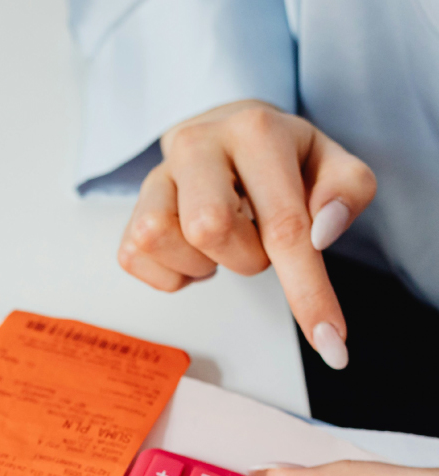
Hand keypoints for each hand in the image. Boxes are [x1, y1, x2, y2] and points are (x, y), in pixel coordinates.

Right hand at [117, 100, 376, 369]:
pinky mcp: (130, 213)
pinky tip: (193, 252)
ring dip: (203, 263)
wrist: (222, 133)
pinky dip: (174, 274)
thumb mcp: (330, 162)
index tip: (330, 344)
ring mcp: (155, 178)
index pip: (283, 223)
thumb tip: (321, 235)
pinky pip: (137, 260)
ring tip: (222, 244)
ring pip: (164, 242)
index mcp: (255, 131)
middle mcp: (196, 145)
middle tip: (257, 241)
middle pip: (209, 229)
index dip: (308, 291)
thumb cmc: (280, 159)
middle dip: (245, 257)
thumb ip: (347, 191)